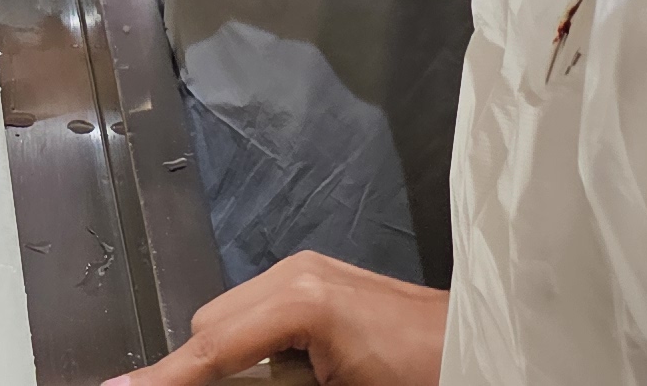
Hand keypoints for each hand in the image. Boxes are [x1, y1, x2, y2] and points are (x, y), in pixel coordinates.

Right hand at [107, 253, 448, 385]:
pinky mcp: (320, 281)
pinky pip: (261, 313)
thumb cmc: (427, 375)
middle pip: (211, 326)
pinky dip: (257, 347)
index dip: (165, 378)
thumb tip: (211, 375)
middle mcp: (298, 272)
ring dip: (232, 360)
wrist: (481, 350)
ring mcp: (309, 271)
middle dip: (202, 370)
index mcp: (302, 300)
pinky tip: (284, 372)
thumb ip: (259, 385)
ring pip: (231, 318)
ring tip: (272, 380)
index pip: (212, 347)